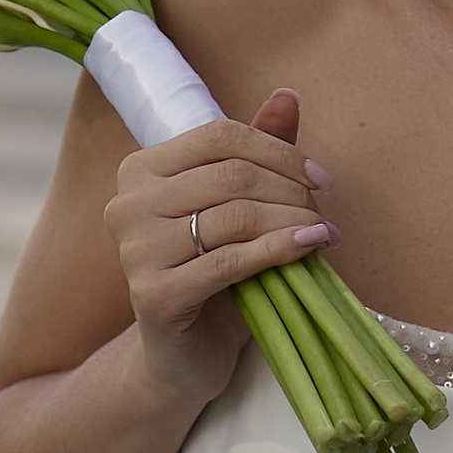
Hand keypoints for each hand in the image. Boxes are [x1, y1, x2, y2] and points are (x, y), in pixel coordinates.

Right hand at [102, 89, 337, 405]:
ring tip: (324, 236)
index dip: (279, 151)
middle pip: (232, 175)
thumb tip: (287, 95)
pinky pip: (230, 261)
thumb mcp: (239, 210)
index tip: (321, 179)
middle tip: (324, 216)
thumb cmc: (217, 277)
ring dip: (294, 223)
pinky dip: (280, 251)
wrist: (185, 357)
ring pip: (236, 216)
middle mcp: (127, 204)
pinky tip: (312, 249)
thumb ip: (258, 153)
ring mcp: (134, 250)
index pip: (220, 137)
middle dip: (292, 192)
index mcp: (141, 171)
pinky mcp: (153, 294)